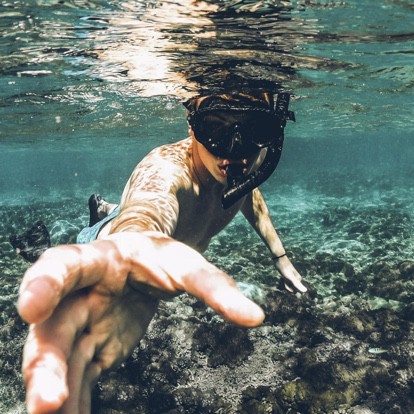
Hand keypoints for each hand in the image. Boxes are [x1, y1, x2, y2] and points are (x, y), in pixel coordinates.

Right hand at [18, 231, 264, 413]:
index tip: (31, 306)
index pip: (63, 265)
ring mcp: (80, 324)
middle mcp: (78, 294)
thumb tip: (256, 316)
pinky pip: (78, 378)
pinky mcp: (89, 347)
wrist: (138, 262)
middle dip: (45, 364)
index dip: (44, 283)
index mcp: (98, 261)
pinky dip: (75, 405)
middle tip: (48, 403)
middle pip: (53, 327)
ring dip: (55, 396)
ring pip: (59, 361)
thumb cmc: (157, 257)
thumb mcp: (185, 263)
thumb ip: (215, 287)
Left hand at [273, 254, 306, 292]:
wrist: (279, 259)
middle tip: (284, 279)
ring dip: (285, 284)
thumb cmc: (284, 268)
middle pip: (292, 288)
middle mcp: (297, 279)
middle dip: (287, 287)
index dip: (289, 289)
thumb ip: (297, 284)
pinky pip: (286, 282)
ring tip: (282, 278)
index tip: (286, 283)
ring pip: (289, 285)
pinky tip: (282, 278)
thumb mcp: (290, 277)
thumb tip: (305, 291)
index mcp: (299, 280)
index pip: (296, 291)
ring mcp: (292, 277)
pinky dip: (283, 282)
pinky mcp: (288, 275)